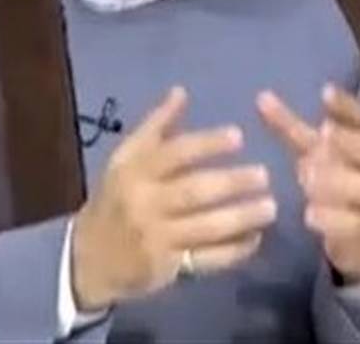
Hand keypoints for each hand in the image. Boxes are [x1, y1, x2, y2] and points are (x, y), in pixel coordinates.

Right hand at [71, 86, 276, 310]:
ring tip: (270, 207)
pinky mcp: (166, 268)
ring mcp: (155, 238)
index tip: (239, 136)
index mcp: (134, 171)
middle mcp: (144, 203)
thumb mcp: (126, 158)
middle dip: (231, 183)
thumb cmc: (116, 198)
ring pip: (204, 227)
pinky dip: (233, 251)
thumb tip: (181, 91)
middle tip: (264, 175)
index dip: (207, 144)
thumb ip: (156, 126)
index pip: (174, 153)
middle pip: (192, 191)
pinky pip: (205, 260)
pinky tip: (255, 239)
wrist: (88, 257)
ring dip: (240, 218)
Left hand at [256, 83, 359, 283]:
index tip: (325, 91)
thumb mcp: (313, 152)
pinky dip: (334, 220)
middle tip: (323, 134)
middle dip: (348, 142)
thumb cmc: (335, 181)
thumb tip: (262, 97)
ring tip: (306, 177)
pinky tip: (309, 215)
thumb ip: (291, 127)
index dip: (346, 106)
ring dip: (338, 181)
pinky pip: (357, 224)